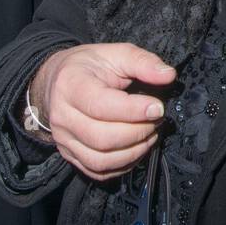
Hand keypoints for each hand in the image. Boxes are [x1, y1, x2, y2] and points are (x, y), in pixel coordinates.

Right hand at [29, 43, 176, 180]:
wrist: (57, 81)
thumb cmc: (89, 66)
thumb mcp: (115, 53)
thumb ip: (143, 62)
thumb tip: (168, 75)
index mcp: (70, 85)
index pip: (101, 106)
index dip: (134, 111)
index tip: (158, 108)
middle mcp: (62, 116)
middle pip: (102, 138)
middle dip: (138, 132)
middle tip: (156, 120)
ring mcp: (64, 139)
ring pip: (100, 160)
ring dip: (133, 152)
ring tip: (150, 134)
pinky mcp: (70, 155)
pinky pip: (97, 170)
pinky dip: (123, 165)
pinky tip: (137, 148)